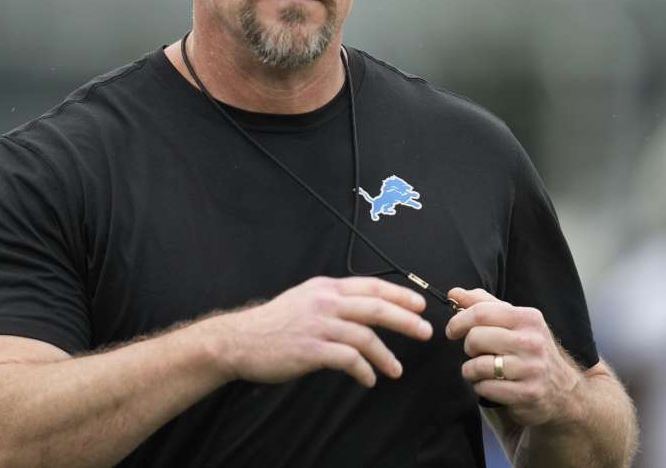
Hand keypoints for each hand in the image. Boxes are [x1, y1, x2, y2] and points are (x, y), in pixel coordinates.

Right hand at [211, 276, 433, 387]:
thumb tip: (363, 310)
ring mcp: (319, 325)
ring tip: (396, 370)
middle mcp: (325, 302)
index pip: (371, 286)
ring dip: (386, 355)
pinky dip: (364, 370)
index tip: (419, 305)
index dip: (399, 294)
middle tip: (425, 332)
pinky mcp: (312, 350)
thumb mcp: (305, 299)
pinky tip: (369, 379)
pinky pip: (349, 360)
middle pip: (376, 307)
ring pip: (365, 336)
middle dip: (406, 320)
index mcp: (326, 287)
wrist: (240, 340)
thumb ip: (332, 300)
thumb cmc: (274, 323)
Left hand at [445, 287, 582, 426]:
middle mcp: (532, 341)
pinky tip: (491, 384)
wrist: (563, 391)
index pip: (481, 312)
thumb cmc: (530, 350)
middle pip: (475, 338)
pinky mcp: (527, 394)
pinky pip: (484, 387)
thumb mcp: (515, 322)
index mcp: (528, 318)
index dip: (458, 321)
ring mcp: (531, 369)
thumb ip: (484, 304)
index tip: (452, 330)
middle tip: (476, 352)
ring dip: (471, 370)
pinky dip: (480, 386)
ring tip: (482, 370)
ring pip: (477, 365)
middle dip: (468, 347)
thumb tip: (454, 293)